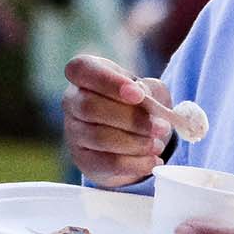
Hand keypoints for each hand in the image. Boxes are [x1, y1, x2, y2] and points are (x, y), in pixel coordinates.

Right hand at [62, 54, 171, 187]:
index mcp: (85, 73)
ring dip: (136, 143)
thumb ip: (147, 89)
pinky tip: (152, 160)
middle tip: (160, 127)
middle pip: (90, 108)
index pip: (81, 69)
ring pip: (99, 138)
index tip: (137, 94)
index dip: (109, 82)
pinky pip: (107, 163)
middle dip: (131, 119)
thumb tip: (142, 96)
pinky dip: (135, 164)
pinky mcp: (83, 160)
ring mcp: (73, 132)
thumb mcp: (148, 89)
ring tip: (157, 144)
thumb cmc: (139, 104)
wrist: (135, 136)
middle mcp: (72, 101)